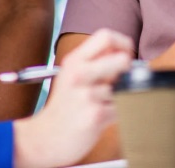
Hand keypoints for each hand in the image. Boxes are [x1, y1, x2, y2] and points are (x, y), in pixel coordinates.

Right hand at [13, 29, 132, 167]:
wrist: (45, 137)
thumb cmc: (64, 105)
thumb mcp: (71, 74)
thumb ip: (93, 60)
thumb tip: (125, 51)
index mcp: (74, 60)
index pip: (106, 36)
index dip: (123, 43)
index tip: (126, 54)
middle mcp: (79, 74)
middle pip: (122, 58)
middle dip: (128, 69)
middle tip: (122, 78)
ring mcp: (87, 95)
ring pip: (125, 87)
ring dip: (120, 96)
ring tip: (104, 103)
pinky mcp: (95, 115)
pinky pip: (122, 107)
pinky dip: (117, 112)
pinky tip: (102, 115)